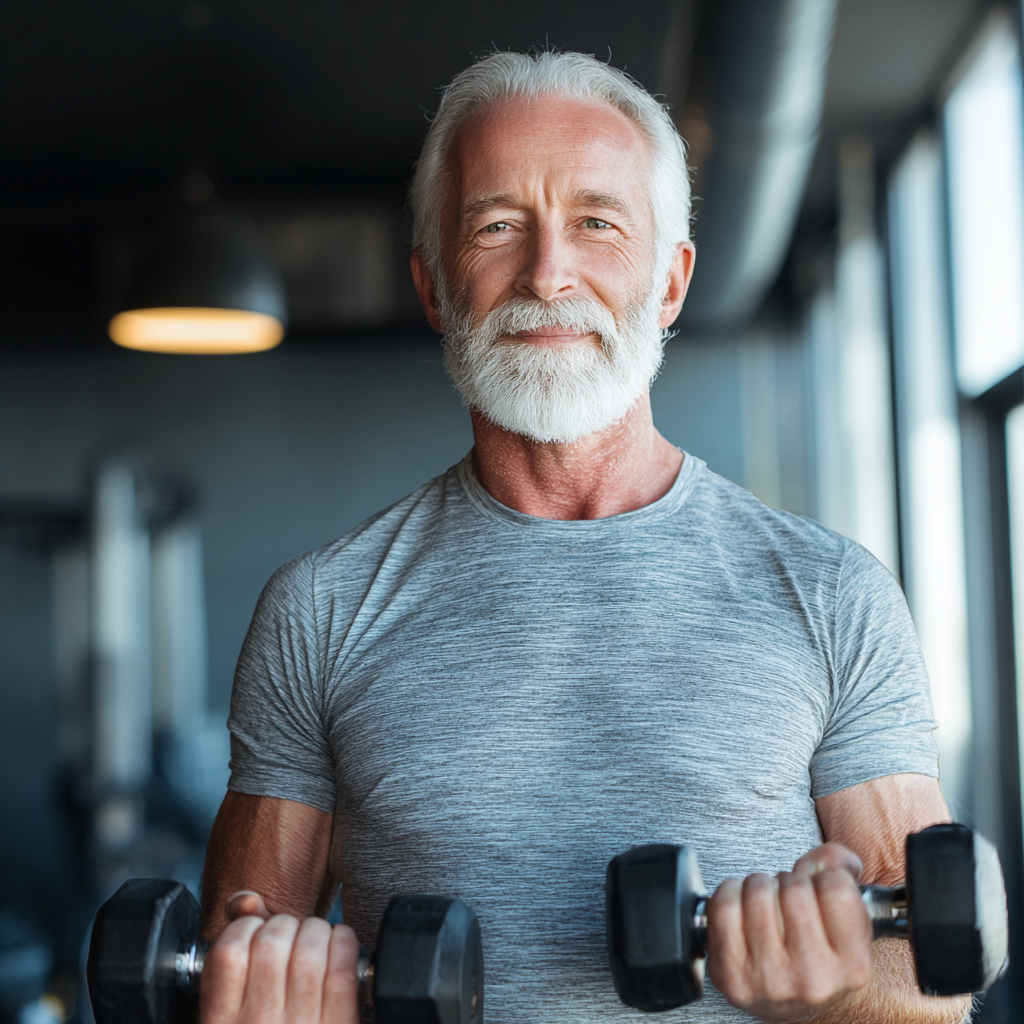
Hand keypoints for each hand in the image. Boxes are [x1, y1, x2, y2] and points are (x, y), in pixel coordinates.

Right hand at [199, 891, 359, 1023]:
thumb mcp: (224, 1016)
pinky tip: (340, 943)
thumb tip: (246, 898)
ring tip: (314, 939)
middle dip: (286, 924)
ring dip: (316, 930)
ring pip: (312, 948)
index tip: (256, 932)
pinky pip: (344, 969)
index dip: (247, 926)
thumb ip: (230, 957)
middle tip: (290, 935)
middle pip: (275, 940)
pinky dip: (344, 943)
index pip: (230, 948)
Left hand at [706, 843, 872, 1021]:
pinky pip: (723, 906)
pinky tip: (741, 906)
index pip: (835, 888)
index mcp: (852, 966)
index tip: (818, 886)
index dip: (824, 875)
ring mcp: (768, 979)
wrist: (794, 1005)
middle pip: (793, 887)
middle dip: (788, 880)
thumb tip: (833, 858)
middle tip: (787, 896)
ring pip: (757, 891)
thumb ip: (840, 871)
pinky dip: (729, 892)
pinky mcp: (730, 975)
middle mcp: (812, 978)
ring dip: (758, 884)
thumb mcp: (846, 920)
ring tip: (766, 900)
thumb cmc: (818, 956)